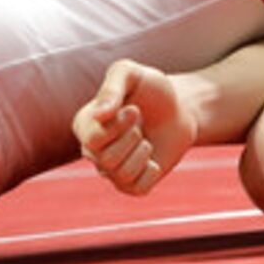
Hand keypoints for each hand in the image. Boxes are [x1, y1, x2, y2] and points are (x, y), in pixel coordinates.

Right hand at [73, 58, 199, 196]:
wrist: (178, 109)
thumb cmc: (150, 90)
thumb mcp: (130, 74)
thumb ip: (112, 87)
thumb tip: (100, 115)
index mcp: (84, 124)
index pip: (93, 139)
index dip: (119, 126)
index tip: (134, 109)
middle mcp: (92, 151)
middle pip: (107, 160)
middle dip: (133, 138)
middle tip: (140, 124)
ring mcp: (110, 170)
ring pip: (123, 175)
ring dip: (143, 153)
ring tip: (146, 140)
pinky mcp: (131, 184)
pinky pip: (138, 189)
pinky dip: (151, 172)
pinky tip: (153, 158)